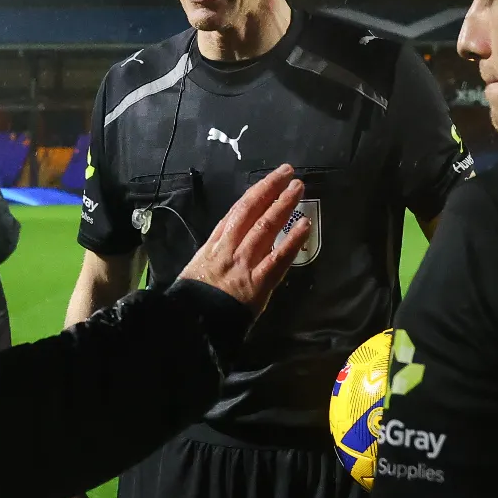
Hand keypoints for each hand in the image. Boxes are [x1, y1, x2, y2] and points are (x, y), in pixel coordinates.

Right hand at [179, 164, 307, 315]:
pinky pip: (279, 258)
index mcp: (214, 245)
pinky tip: (305, 224)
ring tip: (298, 188)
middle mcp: (230, 248)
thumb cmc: (192, 300)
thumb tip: (226, 244)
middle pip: (251, 211)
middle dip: (270, 190)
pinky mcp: (258, 282)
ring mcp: (245, 263)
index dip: (254, 194)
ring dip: (283, 205)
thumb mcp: (195, 270)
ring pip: (266, 227)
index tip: (268, 181)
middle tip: (288, 173)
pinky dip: (293, 240)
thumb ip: (213, 255)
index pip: (236, 212)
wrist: (193, 324)